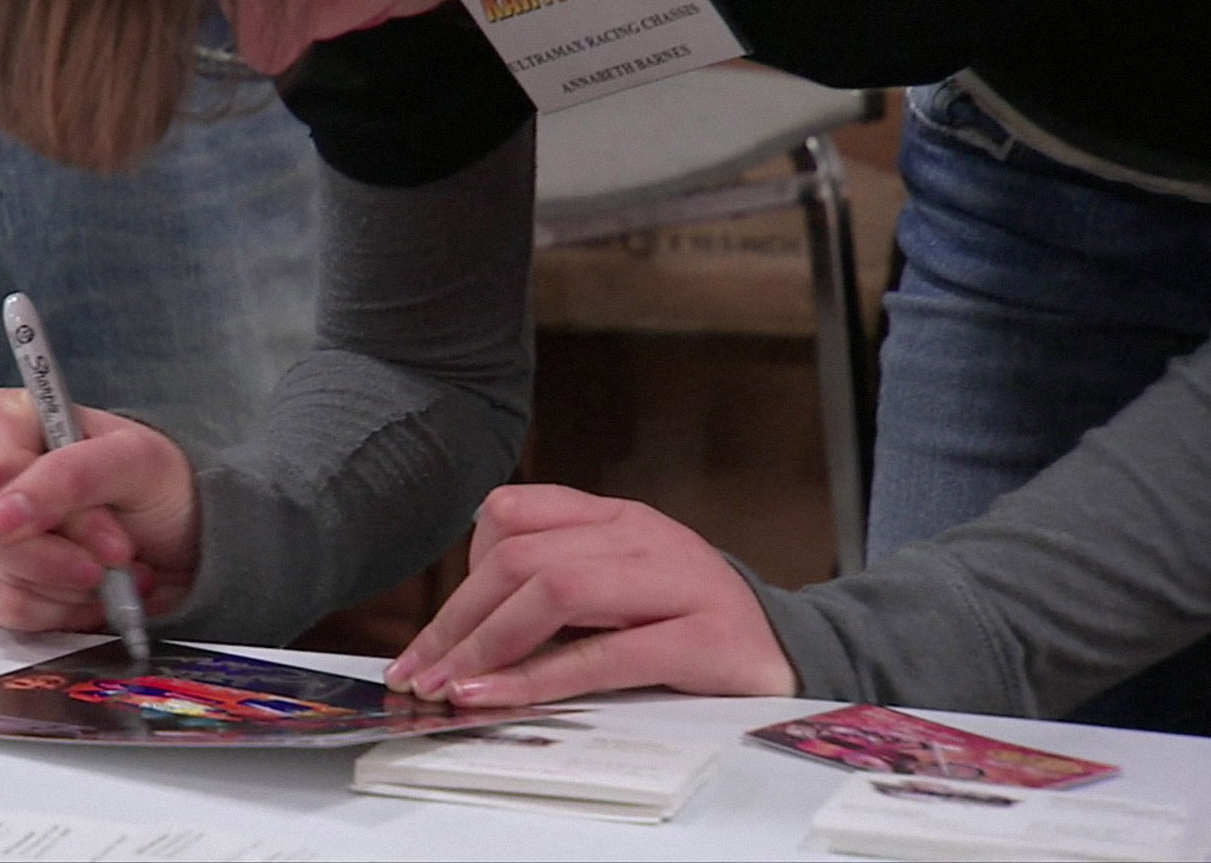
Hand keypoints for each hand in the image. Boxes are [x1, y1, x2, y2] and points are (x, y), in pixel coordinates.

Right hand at [0, 389, 198, 630]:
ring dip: (65, 588)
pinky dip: (57, 612)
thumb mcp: (135, 463)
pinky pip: (0, 610)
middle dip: (54, 559)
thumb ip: (69, 477)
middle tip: (113, 559)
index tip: (109, 535)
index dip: (49, 509)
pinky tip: (92, 595)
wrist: (181, 539)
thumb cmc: (157, 485)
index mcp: (10, 420)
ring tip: (112, 573)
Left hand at [384, 484, 797, 705]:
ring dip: (487, 645)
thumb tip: (462, 624)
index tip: (430, 637)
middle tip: (417, 673)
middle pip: (521, 557)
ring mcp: (676, 581)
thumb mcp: (618, 583)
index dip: (460, 573)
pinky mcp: (703, 639)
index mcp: (613, 516)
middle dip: (458, 620)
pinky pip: (606, 653)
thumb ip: (554, 581)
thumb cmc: (686, 619)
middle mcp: (641, 536)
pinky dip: (540, 677)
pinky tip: (497, 697)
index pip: (513, 513)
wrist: (794, 647)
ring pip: (556, 591)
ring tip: (446, 688)